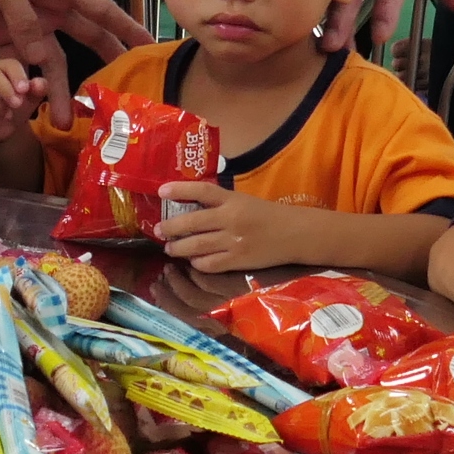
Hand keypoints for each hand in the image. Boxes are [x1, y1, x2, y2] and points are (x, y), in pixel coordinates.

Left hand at [0, 0, 148, 91]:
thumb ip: (23, 18)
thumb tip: (42, 58)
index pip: (102, 10)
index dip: (127, 29)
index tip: (150, 47)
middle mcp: (49, 4)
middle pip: (85, 38)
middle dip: (103, 65)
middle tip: (118, 96)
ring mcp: (26, 21)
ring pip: (51, 59)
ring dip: (56, 87)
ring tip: (61, 119)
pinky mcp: (1, 32)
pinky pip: (19, 61)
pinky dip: (23, 80)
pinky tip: (26, 103)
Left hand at [152, 180, 313, 273]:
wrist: (294, 234)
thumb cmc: (266, 215)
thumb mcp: (243, 201)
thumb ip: (220, 203)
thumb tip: (187, 205)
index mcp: (233, 200)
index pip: (202, 191)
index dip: (179, 189)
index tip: (161, 191)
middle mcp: (231, 219)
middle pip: (192, 222)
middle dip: (170, 227)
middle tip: (158, 230)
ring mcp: (234, 242)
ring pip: (196, 246)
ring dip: (178, 248)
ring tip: (170, 248)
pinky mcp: (238, 261)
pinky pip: (209, 264)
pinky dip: (197, 263)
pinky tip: (193, 260)